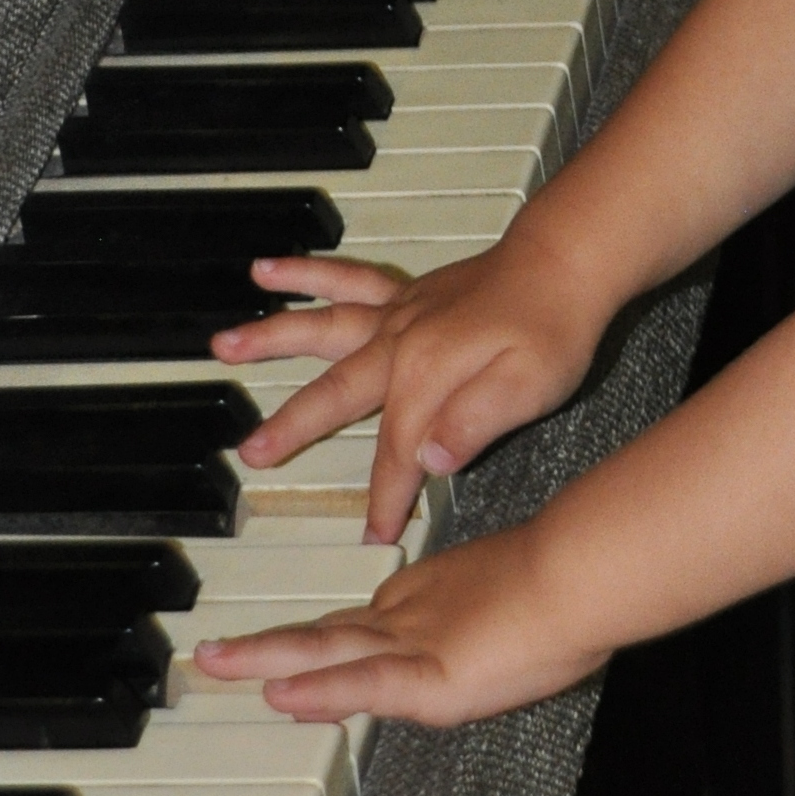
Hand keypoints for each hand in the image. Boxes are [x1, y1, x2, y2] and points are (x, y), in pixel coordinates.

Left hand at [192, 518, 605, 726]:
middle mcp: (413, 617)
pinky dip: (319, 691)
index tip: (279, 652)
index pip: (363, 628)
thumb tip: (516, 623)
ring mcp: (416, 643)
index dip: (316, 642)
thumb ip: (504, 617)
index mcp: (434, 601)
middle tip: (215, 653)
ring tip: (214, 663)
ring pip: (324, 653)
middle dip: (268, 646)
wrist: (590, 572)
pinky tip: (279, 695)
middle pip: (326, 635)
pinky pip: (362, 684)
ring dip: (265, 659)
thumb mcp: (530, 608)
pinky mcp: (429, 675)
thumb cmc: (579, 584)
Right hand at [212, 242, 602, 546]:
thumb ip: (474, 423)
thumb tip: (430, 458)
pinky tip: (271, 270)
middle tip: (250, 452)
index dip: (386, 497)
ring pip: (323, 327)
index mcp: (426, 375)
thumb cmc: (555, 324)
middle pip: (335, 392)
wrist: (570, 261)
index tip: (375, 533)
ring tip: (224, 343)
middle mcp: (400, 342)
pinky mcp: (409, 296)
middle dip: (292, 427)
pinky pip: (346, 280)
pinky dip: (307, 273)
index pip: (397, 453)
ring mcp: (400, 314)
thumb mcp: (529, 388)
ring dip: (273, 337)